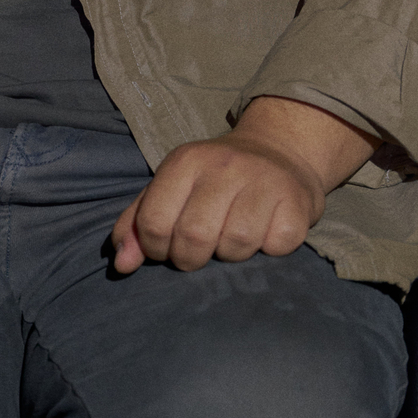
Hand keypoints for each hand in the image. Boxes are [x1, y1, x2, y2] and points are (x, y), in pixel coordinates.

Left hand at [110, 97, 378, 273]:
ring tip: (233, 237)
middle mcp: (223, 165)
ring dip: (232, 255)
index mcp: (185, 161)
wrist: (279, 152)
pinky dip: (269, 249)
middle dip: (191, 258)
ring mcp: (263, 181)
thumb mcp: (171, 188)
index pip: (153, 222)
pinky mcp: (296, 202)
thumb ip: (138, 224)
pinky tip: (266, 232)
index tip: (168, 247)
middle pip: (193, 237)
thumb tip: (121, 265)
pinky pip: (275, 247)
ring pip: (235, 246)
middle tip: (201, 250)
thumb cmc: (214, 181)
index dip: (156, 249)